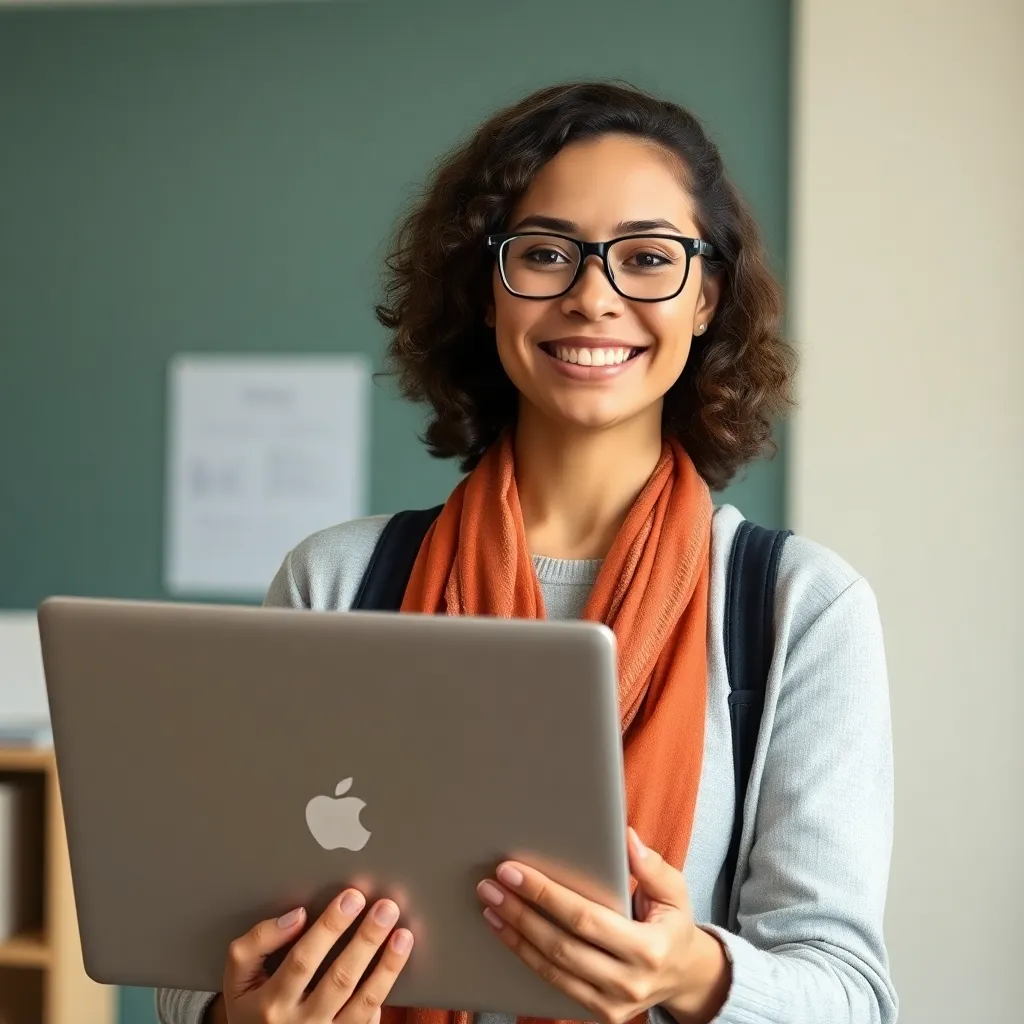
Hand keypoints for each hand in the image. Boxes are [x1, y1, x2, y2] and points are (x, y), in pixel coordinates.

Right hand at [210, 888, 413, 1023]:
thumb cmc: (250, 1007)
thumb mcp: (236, 977)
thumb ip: (257, 942)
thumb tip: (298, 917)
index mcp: (270, 1003)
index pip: (303, 959)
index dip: (329, 927)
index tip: (352, 897)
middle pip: (340, 979)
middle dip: (366, 940)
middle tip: (386, 908)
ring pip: (363, 1002)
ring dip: (387, 966)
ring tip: (402, 934)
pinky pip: (368, 1021)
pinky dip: (384, 993)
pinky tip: (396, 966)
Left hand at [475, 828, 730, 1023]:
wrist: (683, 976)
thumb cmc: (673, 924)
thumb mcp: (674, 891)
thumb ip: (651, 866)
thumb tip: (625, 836)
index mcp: (649, 949)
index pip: (585, 918)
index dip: (545, 894)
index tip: (513, 871)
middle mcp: (629, 982)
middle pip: (560, 946)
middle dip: (520, 913)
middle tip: (490, 885)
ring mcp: (611, 1005)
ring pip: (551, 970)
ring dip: (515, 936)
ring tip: (490, 906)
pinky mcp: (598, 1014)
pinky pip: (553, 986)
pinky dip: (526, 958)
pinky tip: (507, 933)